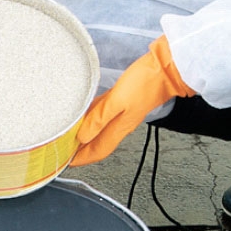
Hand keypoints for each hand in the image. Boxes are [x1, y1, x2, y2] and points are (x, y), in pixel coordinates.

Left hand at [71, 35, 195, 165]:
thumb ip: (98, 120)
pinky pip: (103, 115)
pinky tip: (84, 114)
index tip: (66, 162)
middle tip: (64, 150)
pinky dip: (92, 118)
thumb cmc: (145, 83)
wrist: (167, 68)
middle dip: (80, 150)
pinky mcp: (123, 102)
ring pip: (99, 130)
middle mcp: (120, 124)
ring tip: (69, 135)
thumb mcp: (116, 101)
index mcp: (118, 128)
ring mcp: (122, 114)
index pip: (97, 151)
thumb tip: (82, 137)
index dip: (81, 159)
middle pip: (97, 143)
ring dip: (85, 134)